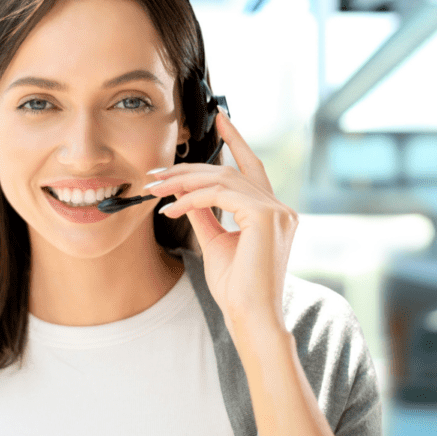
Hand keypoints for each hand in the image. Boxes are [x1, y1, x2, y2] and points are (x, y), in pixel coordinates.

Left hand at [146, 108, 297, 335]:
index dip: (236, 140)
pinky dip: (192, 199)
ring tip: (155, 189)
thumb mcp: (215, 244)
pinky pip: (220, 196)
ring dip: (183, 182)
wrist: (251, 318)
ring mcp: (277, 212)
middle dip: (190, 169)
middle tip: (156, 173)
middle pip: (230, 172)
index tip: (220, 118)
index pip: (252, 168)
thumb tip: (186, 193)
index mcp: (272, 214)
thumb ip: (206, 215)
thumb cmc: (236, 290)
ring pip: (223, 179)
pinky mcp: (266, 218)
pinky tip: (171, 208)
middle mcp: (281, 209)